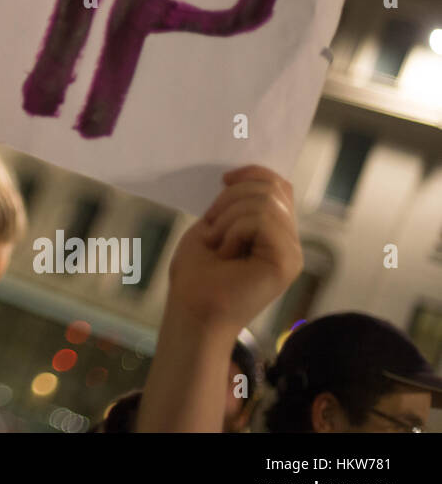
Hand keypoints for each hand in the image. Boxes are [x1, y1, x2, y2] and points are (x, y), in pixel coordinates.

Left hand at [165, 165, 302, 329]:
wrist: (190, 310)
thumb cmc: (196, 274)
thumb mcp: (215, 225)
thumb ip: (238, 203)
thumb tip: (247, 175)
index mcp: (274, 233)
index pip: (280, 187)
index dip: (254, 173)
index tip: (224, 179)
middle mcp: (289, 243)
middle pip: (272, 188)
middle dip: (232, 197)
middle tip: (213, 228)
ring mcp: (291, 253)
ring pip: (265, 202)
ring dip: (228, 218)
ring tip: (219, 245)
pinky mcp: (286, 262)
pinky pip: (261, 220)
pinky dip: (232, 230)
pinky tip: (226, 253)